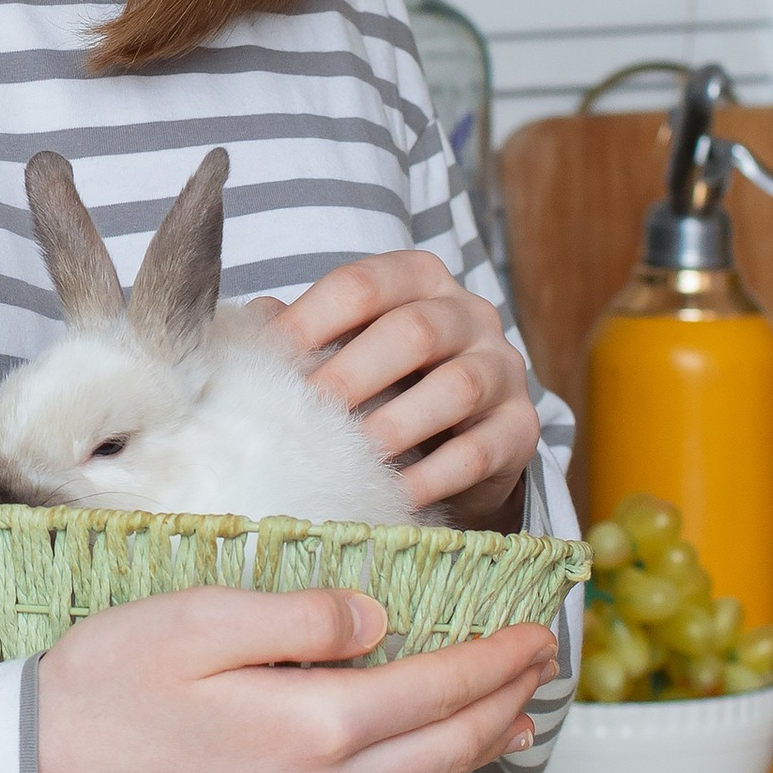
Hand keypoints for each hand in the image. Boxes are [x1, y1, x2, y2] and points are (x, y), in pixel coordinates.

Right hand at [37, 586, 561, 772]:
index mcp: (313, 727)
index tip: (539, 629)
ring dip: (473, 745)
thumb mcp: (200, 618)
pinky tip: (427, 758)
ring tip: (513, 713)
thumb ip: (301, 617)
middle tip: (546, 662)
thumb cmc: (104, 687)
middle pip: (445, 747)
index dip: (495, 659)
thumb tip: (378, 620)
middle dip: (503, 700)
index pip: (438, 689)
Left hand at [254, 248, 543, 528]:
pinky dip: (432, 477)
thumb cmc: (387, 382)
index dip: (311, 319)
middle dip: (353, 374)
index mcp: (418, 279)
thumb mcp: (347, 347)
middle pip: (415, 331)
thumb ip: (302, 333)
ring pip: (457, 387)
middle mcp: (469, 314)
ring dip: (396, 425)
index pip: (363, 284)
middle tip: (307, 414)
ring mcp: (503, 369)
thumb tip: (252, 324)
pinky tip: (393, 494)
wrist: (462, 438)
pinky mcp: (521, 429)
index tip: (270, 360)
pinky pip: (479, 451)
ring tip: (350, 456)